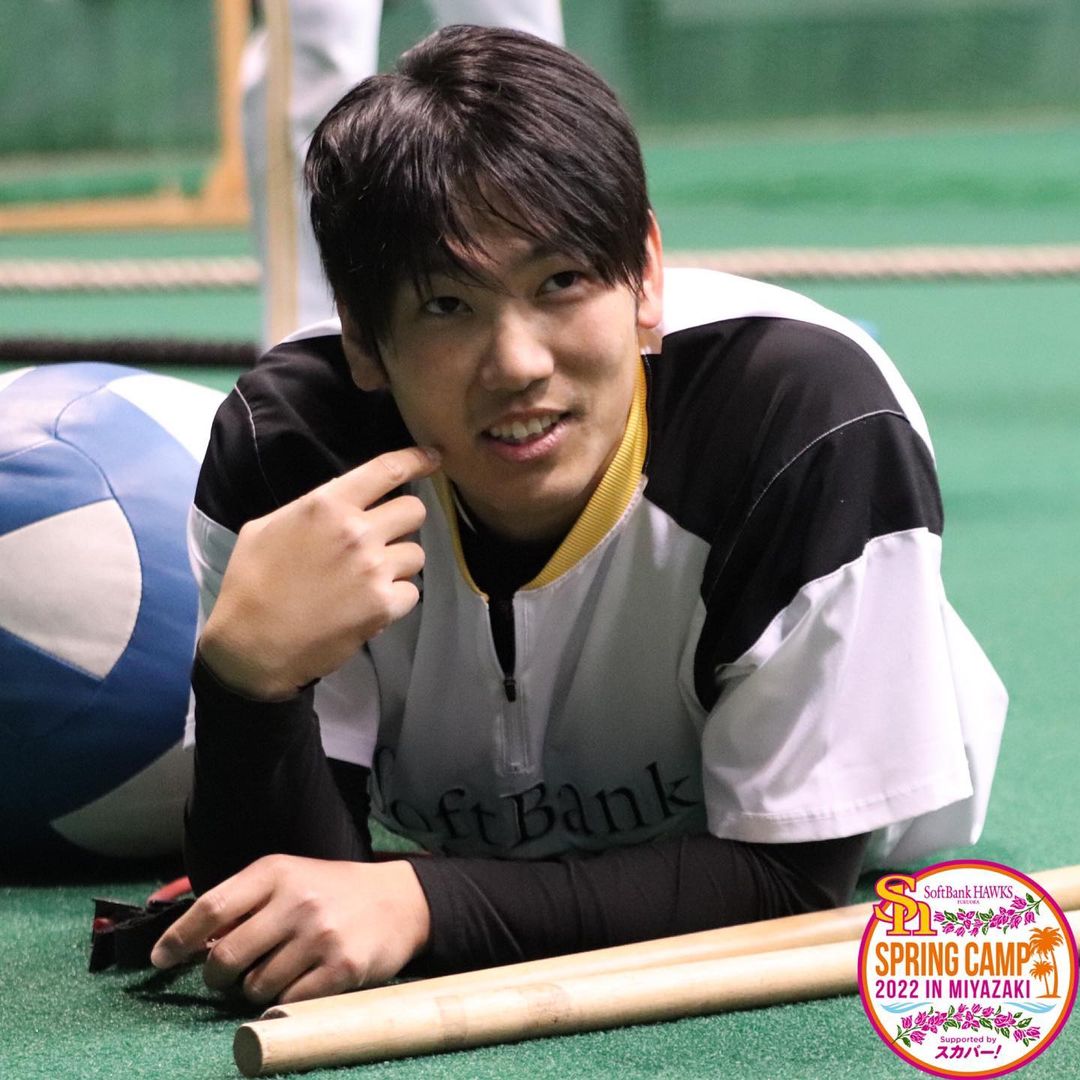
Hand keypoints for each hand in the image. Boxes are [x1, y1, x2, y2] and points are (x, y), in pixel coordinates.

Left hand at [150, 855, 430, 1004]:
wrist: (400, 900)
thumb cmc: (332, 891)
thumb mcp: (289, 878)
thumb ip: (245, 902)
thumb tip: (191, 943)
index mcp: (276, 872)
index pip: (212, 908)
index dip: (178, 938)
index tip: (159, 959)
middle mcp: (297, 900)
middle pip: (225, 956)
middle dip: (215, 976)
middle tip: (225, 976)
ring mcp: (321, 936)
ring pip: (255, 986)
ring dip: (254, 989)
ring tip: (277, 972)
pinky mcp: (342, 968)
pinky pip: (288, 1003)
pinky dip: (284, 1002)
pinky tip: (300, 983)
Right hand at [200, 446, 439, 698]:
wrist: (251, 645)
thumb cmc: (250, 584)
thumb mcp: (266, 528)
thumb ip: (309, 509)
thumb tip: (340, 504)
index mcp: (327, 505)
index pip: (386, 470)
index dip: (416, 460)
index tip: (433, 459)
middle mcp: (358, 531)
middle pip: (414, 511)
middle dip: (403, 522)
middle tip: (383, 539)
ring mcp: (375, 569)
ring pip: (416, 554)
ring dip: (398, 565)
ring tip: (369, 579)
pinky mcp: (384, 605)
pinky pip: (411, 591)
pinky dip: (395, 599)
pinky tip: (369, 605)